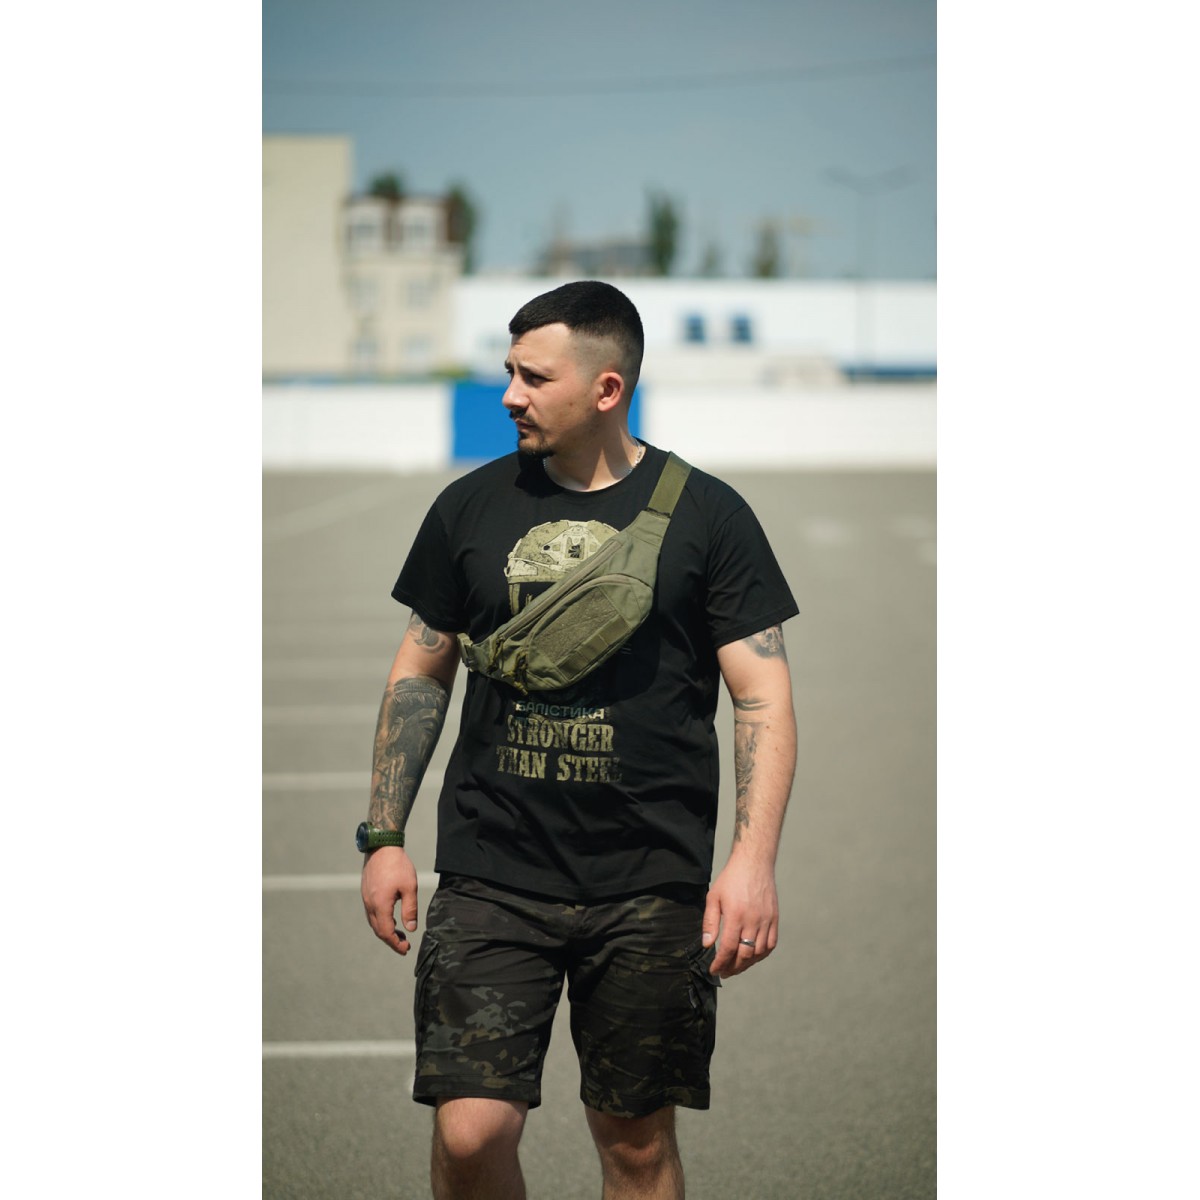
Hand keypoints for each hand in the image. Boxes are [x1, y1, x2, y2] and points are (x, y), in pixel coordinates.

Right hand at [361, 845, 417, 954]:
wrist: (381, 846)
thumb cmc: (398, 865)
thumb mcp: (409, 887)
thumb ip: (410, 909)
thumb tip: (411, 928)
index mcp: (380, 905)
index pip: (386, 932)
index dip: (395, 944)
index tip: (406, 949)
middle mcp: (370, 904)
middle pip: (378, 930)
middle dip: (391, 940)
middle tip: (404, 945)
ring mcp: (366, 898)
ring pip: (374, 922)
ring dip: (385, 931)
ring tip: (399, 934)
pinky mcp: (366, 893)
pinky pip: (371, 913)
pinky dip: (381, 921)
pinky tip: (391, 919)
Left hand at [701, 857, 778, 978]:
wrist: (754, 863)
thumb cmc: (731, 879)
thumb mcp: (714, 897)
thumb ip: (710, 922)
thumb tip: (707, 944)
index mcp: (736, 915)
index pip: (728, 948)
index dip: (720, 963)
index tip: (713, 970)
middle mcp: (753, 920)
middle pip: (745, 955)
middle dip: (732, 968)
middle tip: (724, 972)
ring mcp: (766, 920)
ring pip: (759, 952)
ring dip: (747, 964)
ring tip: (736, 967)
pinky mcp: (774, 918)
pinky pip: (771, 944)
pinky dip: (762, 955)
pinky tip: (752, 957)